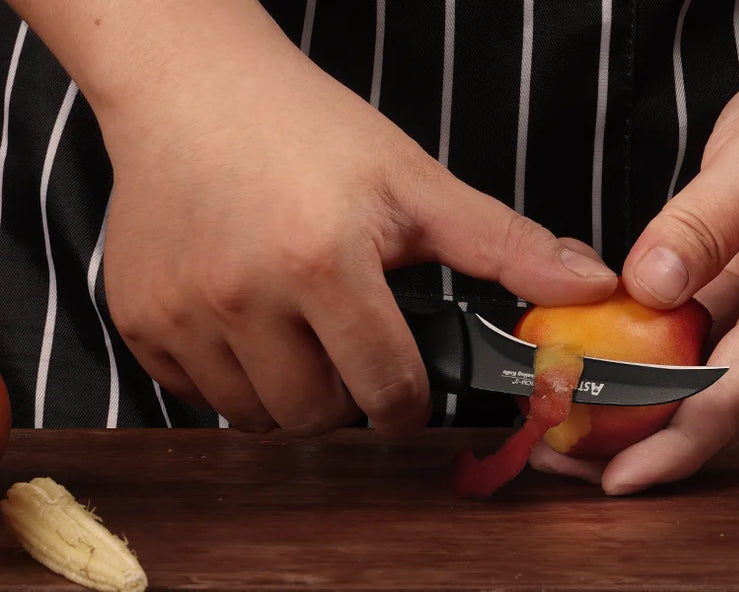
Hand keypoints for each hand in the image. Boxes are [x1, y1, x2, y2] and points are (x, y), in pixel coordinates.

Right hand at [96, 14, 616, 435]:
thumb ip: (507, 247)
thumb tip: (595, 284)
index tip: (411, 383)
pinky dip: (233, 378)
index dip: (411, 400)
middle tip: (358, 347)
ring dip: (293, 393)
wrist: (194, 88)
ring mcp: (181, 313)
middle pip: (318, 416)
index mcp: (323, 263)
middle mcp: (243, 296)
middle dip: (352, 398)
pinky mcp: (138, 319)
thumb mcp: (417, 184)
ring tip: (307, 331)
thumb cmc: (312, 131)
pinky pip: (197, 395)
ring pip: (256, 416)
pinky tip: (252, 321)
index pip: (386, 391)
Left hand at [528, 60, 738, 492]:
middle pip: (726, 413)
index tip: (617, 476)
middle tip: (561, 460)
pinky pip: (711, 366)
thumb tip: (646, 287)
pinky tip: (603, 381)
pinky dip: (658, 377)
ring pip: (716, 398)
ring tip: (566, 432)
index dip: (676, 441)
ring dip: (646, 419)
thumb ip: (700, 224)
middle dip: (647, 445)